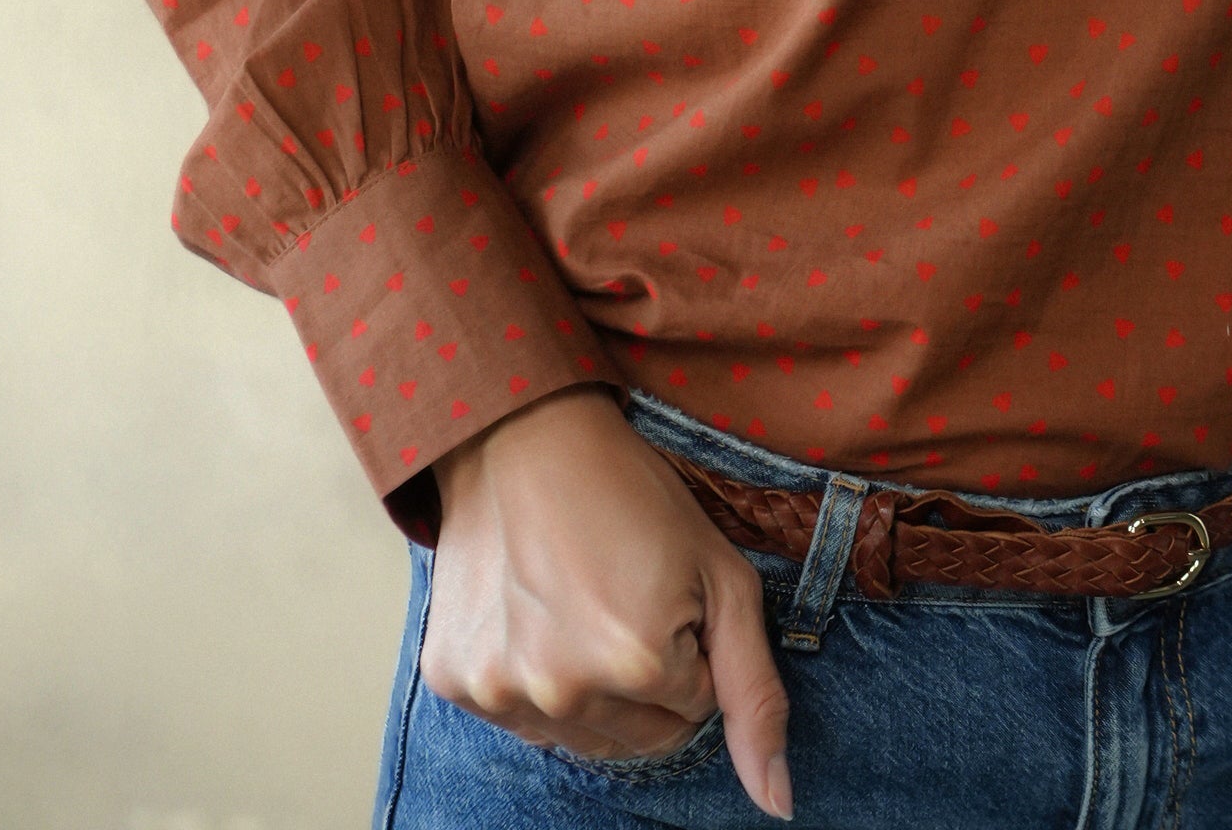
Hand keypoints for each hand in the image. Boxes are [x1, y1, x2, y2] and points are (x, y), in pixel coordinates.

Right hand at [422, 386, 794, 819]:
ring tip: (581, 601)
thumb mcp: (723, 577)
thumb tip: (777, 804)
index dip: (690, 642)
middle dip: (647, 675)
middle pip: (639, 736)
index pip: (696, 708)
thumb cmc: (634, 495)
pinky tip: (535, 613)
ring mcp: (499, 690)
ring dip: (592, 685)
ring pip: (582, 736)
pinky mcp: (454, 682)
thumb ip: (754, 694)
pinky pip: (521, 720)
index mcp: (637, 663)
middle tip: (624, 594)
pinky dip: (535, 679)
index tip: (663, 585)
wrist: (524, 438)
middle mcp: (562, 691)